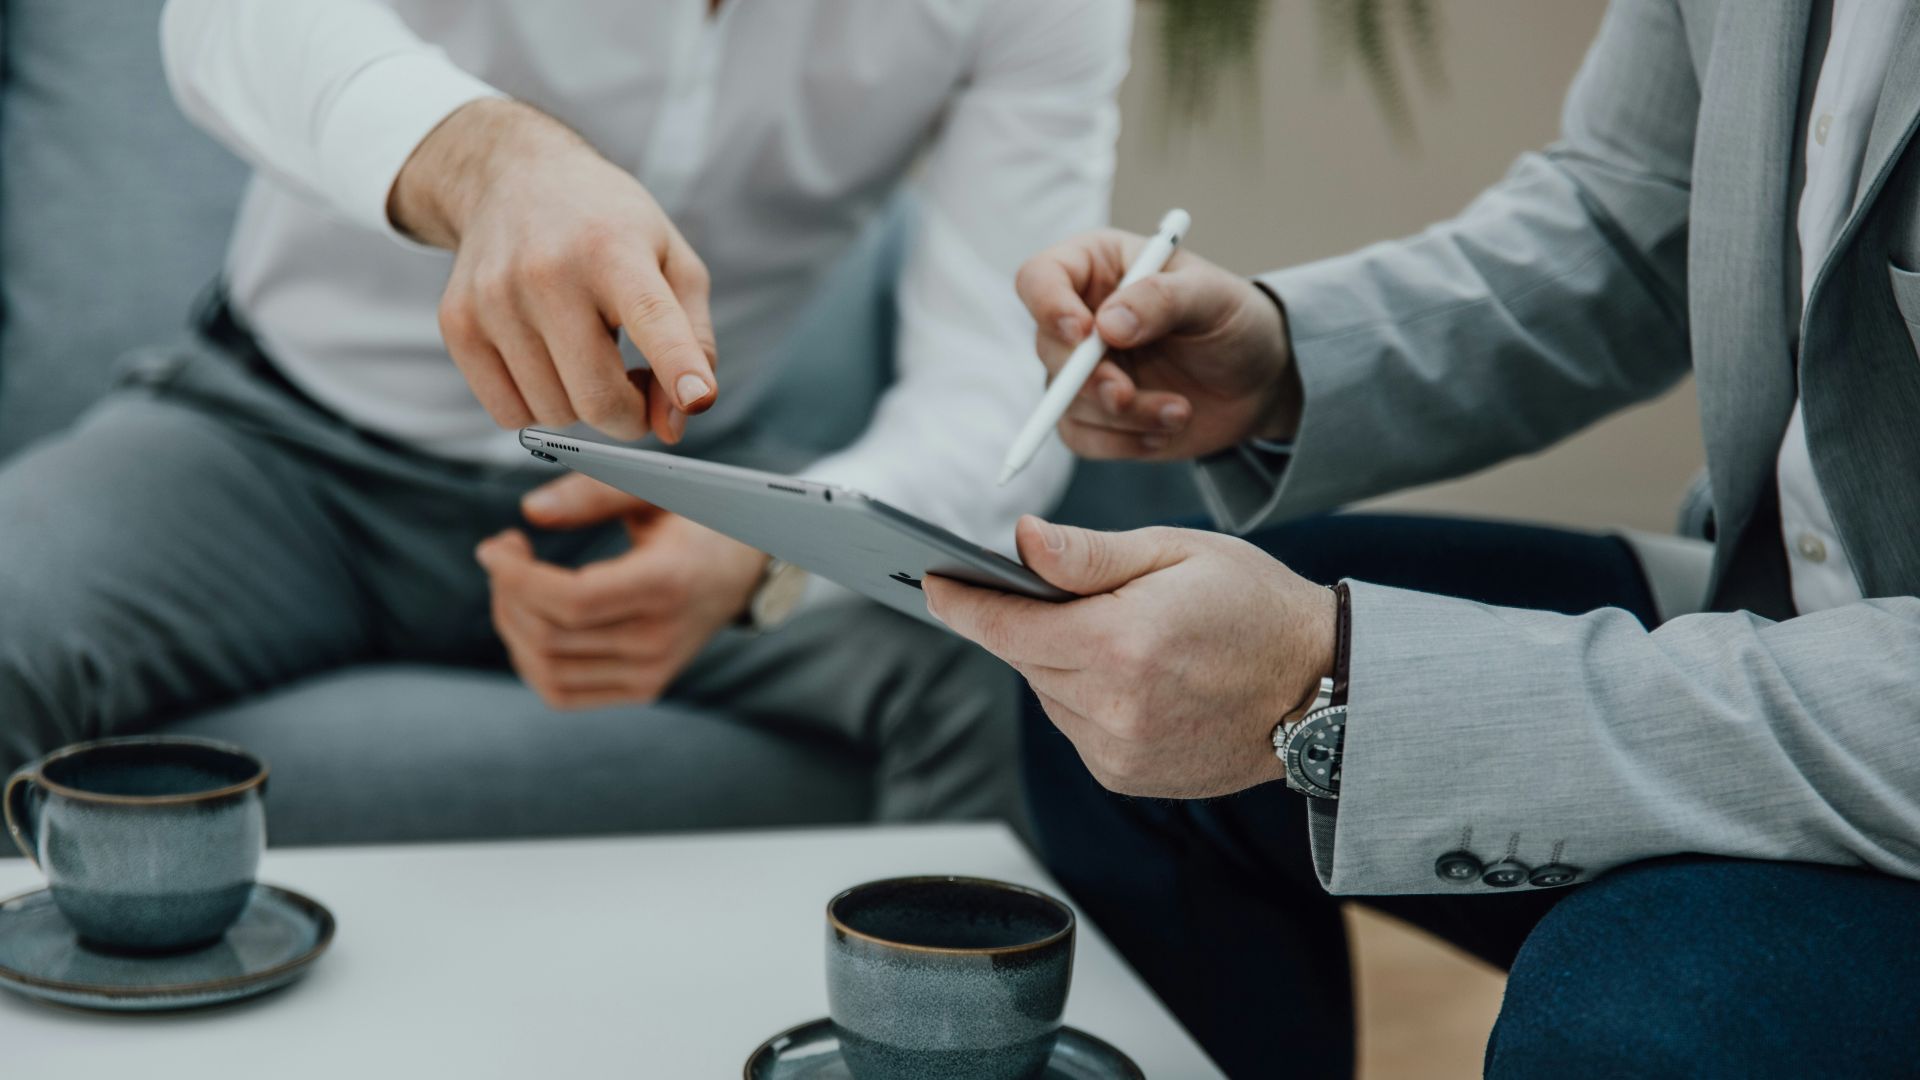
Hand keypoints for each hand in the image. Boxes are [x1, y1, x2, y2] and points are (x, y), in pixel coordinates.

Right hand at [391, 99, 717, 443]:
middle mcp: (548, 272)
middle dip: (630, 416)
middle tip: (637, 387)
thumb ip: (693, 342)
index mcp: (614, 249)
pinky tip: (547, 360)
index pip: (650, 317)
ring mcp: (494, 299)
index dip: (677, 365)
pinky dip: (538, 405)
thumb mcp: (673, 261)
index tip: (698, 398)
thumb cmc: (607, 228)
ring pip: (553, 414)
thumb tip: (676, 422)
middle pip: (597, 398)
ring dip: (581, 405)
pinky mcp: (457, 323)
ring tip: (586, 353)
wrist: (512, 177)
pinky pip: (509, 413)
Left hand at [475, 473, 768, 709]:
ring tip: (514, 585)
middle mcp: (660, 639)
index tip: (494, 547)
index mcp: (667, 584)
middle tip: (503, 553)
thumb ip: (593, 494)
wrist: (740, 572)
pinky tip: (531, 621)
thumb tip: (530, 510)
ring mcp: (652, 672)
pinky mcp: (642, 689)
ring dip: (511, 626)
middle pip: (550, 635)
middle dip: (506, 593)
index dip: (517, 578)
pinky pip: (562, 693)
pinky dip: (530, 660)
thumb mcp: (654, 490)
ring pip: (547, 669)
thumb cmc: (692, 520)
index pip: (573, 601)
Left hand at [923, 517, 1334, 797]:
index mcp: (1120, 644)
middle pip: (1025, 659)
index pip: (1007, 627)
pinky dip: (1087, 696)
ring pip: (1049, 694)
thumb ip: (1089, 553)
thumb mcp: (1176, 552)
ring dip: (1062, 662)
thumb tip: (1020, 542)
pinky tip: (1134, 674)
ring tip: (1120, 634)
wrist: (1321, 686)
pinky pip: (1076, 725)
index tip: (931, 582)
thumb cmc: (1254, 604)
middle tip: (1058, 592)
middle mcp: (1112, 709)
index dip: (963, 603)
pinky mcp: (1127, 775)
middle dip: (1029, 622)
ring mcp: (1119, 751)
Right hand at [1014, 229, 1301, 460]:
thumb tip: (1107, 325)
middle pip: (1048, 348)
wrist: (1258, 382)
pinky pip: (1081, 438)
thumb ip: (1163, 299)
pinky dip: (1123, 442)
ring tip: (1181, 411)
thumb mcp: (1213, 296)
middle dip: (1089, 379)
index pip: (1040, 278)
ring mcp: (1081, 371)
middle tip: (1126, 394)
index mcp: (1096, 268)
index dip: (1049, 305)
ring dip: (1123, 416)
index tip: (1084, 334)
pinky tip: (1165, 430)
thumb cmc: (1234, 321)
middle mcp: (1079, 317)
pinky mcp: (1093, 416)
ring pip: (1065, 402)